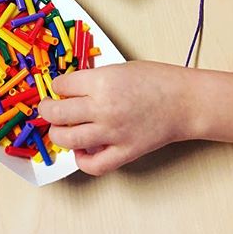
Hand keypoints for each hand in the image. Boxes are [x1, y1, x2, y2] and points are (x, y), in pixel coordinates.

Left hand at [39, 61, 197, 174]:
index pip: (62, 86)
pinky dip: (82, 160)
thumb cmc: (157, 79)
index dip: (56, 86)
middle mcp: (103, 108)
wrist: (185, 101)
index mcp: (102, 82)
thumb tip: (71, 89)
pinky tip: (81, 150)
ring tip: (59, 129)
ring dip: (57, 134)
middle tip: (47, 107)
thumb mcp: (119, 68)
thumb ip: (94, 79)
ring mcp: (113, 133)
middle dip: (47, 109)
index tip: (58, 87)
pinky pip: (94, 165)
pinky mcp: (124, 152)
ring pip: (68, 140)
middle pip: (58, 113)